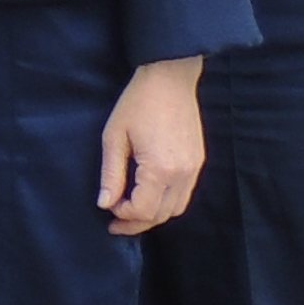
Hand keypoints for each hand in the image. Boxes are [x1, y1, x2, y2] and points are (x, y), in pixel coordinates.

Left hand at [99, 57, 204, 234]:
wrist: (170, 78)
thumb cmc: (137, 103)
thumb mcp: (114, 136)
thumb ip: (111, 174)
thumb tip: (105, 204)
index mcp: (160, 169)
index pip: (143, 209)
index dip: (123, 215)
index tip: (107, 209)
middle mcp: (182, 174)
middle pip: (161, 215)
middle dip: (137, 223)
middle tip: (115, 225)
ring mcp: (194, 169)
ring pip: (176, 209)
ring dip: (153, 216)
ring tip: (130, 214)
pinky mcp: (198, 163)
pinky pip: (184, 195)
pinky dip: (167, 204)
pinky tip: (149, 198)